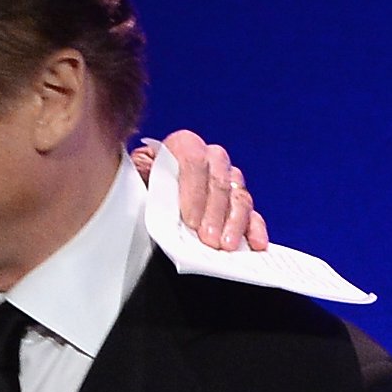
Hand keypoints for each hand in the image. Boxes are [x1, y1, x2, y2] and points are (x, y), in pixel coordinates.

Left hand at [133, 131, 268, 253]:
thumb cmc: (140, 188)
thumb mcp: (136, 180)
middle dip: (215, 213)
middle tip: (209, 239)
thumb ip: (142, 178)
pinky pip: (252, 213)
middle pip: (220, 180)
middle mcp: (209, 159)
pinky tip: (255, 243)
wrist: (145, 196)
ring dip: (234, 223)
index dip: (193, 190)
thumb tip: (145, 183)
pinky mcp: (237, 203)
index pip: (193, 159)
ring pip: (238, 196)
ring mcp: (227, 180)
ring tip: (227, 246)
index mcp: (182, 146)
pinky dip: (254, 229)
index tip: (189, 220)